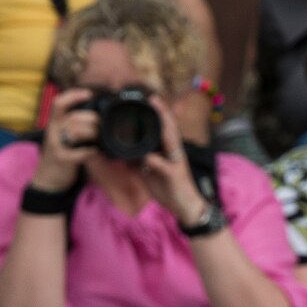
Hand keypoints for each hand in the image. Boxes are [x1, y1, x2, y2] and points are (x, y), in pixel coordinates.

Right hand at [34, 86, 99, 192]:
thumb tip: (94, 115)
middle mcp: (53, 132)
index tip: (88, 95)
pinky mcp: (62, 160)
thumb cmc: (59, 155)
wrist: (46, 181)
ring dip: (93, 133)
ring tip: (97, 139)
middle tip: (99, 127)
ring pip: (77, 131)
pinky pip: (80, 152)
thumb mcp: (60, 136)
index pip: (59, 103)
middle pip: (75, 117)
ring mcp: (56, 146)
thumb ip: (71, 125)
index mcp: (53, 124)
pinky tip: (95, 152)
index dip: (73, 95)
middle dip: (92, 120)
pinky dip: (91, 151)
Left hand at [139, 98, 206, 227]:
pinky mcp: (174, 175)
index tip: (149, 99)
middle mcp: (174, 153)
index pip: (164, 128)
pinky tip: (146, 157)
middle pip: (169, 128)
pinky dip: (153, 161)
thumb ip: (138, 164)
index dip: (159, 113)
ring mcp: (176, 162)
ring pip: (170, 140)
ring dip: (163, 126)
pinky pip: (163, 165)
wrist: (184, 207)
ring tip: (157, 115)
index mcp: (169, 150)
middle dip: (162, 112)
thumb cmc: (168, 188)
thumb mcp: (149, 175)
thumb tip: (122, 157)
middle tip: (153, 99)